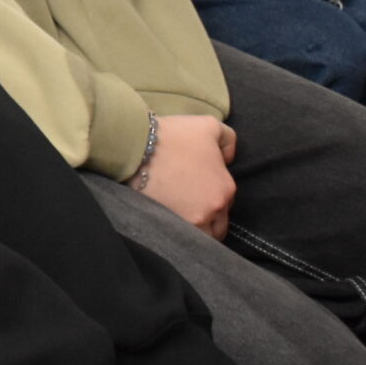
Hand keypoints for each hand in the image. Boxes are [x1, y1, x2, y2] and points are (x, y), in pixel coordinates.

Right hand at [133, 114, 236, 239]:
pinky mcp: (170, 227)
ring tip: (181, 217)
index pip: (228, 201)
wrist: (136, 146)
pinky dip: (179, 233)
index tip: (197, 187)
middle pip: (218, 224)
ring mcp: (192, 222)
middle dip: (208, 216)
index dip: (213, 194)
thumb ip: (229, 140)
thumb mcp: (209, 125)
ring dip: (196, 229)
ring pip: (202, 236)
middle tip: (190, 203)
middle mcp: (213, 210)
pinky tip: (170, 222)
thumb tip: (228, 159)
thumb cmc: (173, 136)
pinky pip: (181, 239)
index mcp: (226, 188)